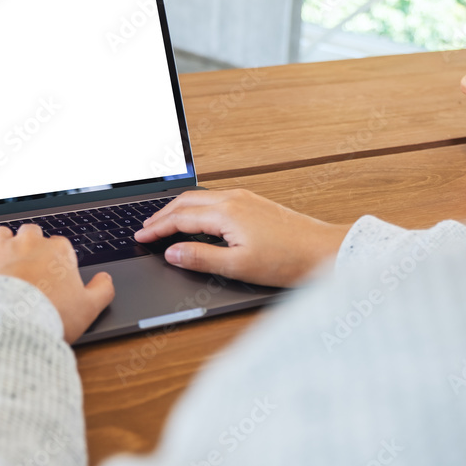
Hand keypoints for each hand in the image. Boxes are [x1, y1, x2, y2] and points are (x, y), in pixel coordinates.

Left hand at [0, 224, 114, 342]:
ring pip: (0, 235)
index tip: (55, 276)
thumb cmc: (51, 316)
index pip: (60, 245)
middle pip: (30, 233)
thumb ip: (102, 290)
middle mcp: (27, 244)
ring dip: (2, 246)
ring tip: (4, 264)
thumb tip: (105, 280)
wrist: (9, 327)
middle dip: (30, 245)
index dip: (58, 260)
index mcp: (56, 251)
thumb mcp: (88, 308)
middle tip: (30, 267)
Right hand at [134, 189, 350, 286]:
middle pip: (186, 202)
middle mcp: (234, 199)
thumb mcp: (238, 266)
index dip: (157, 229)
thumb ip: (201, 257)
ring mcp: (245, 198)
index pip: (180, 218)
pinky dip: (196, 207)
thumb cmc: (288, 260)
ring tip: (163, 222)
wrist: (325, 250)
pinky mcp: (254, 202)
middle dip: (161, 215)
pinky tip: (196, 217)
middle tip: (145, 229)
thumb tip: (172, 252)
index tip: (141, 237)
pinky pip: (215, 198)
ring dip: (178, 209)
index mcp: (226, 213)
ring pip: (200, 198)